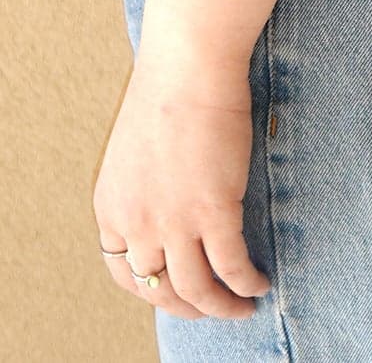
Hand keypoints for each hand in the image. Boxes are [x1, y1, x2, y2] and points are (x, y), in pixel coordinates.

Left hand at [92, 45, 273, 321]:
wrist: (188, 62)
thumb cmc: (168, 90)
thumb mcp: (135, 151)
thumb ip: (144, 188)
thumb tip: (167, 209)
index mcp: (112, 206)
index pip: (124, 273)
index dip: (151, 291)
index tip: (174, 292)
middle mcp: (136, 223)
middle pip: (160, 289)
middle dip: (189, 307)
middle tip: (213, 306)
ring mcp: (174, 222)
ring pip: (197, 291)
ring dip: (222, 308)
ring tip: (242, 306)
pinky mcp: (214, 212)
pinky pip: (232, 268)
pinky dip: (246, 283)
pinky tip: (259, 283)